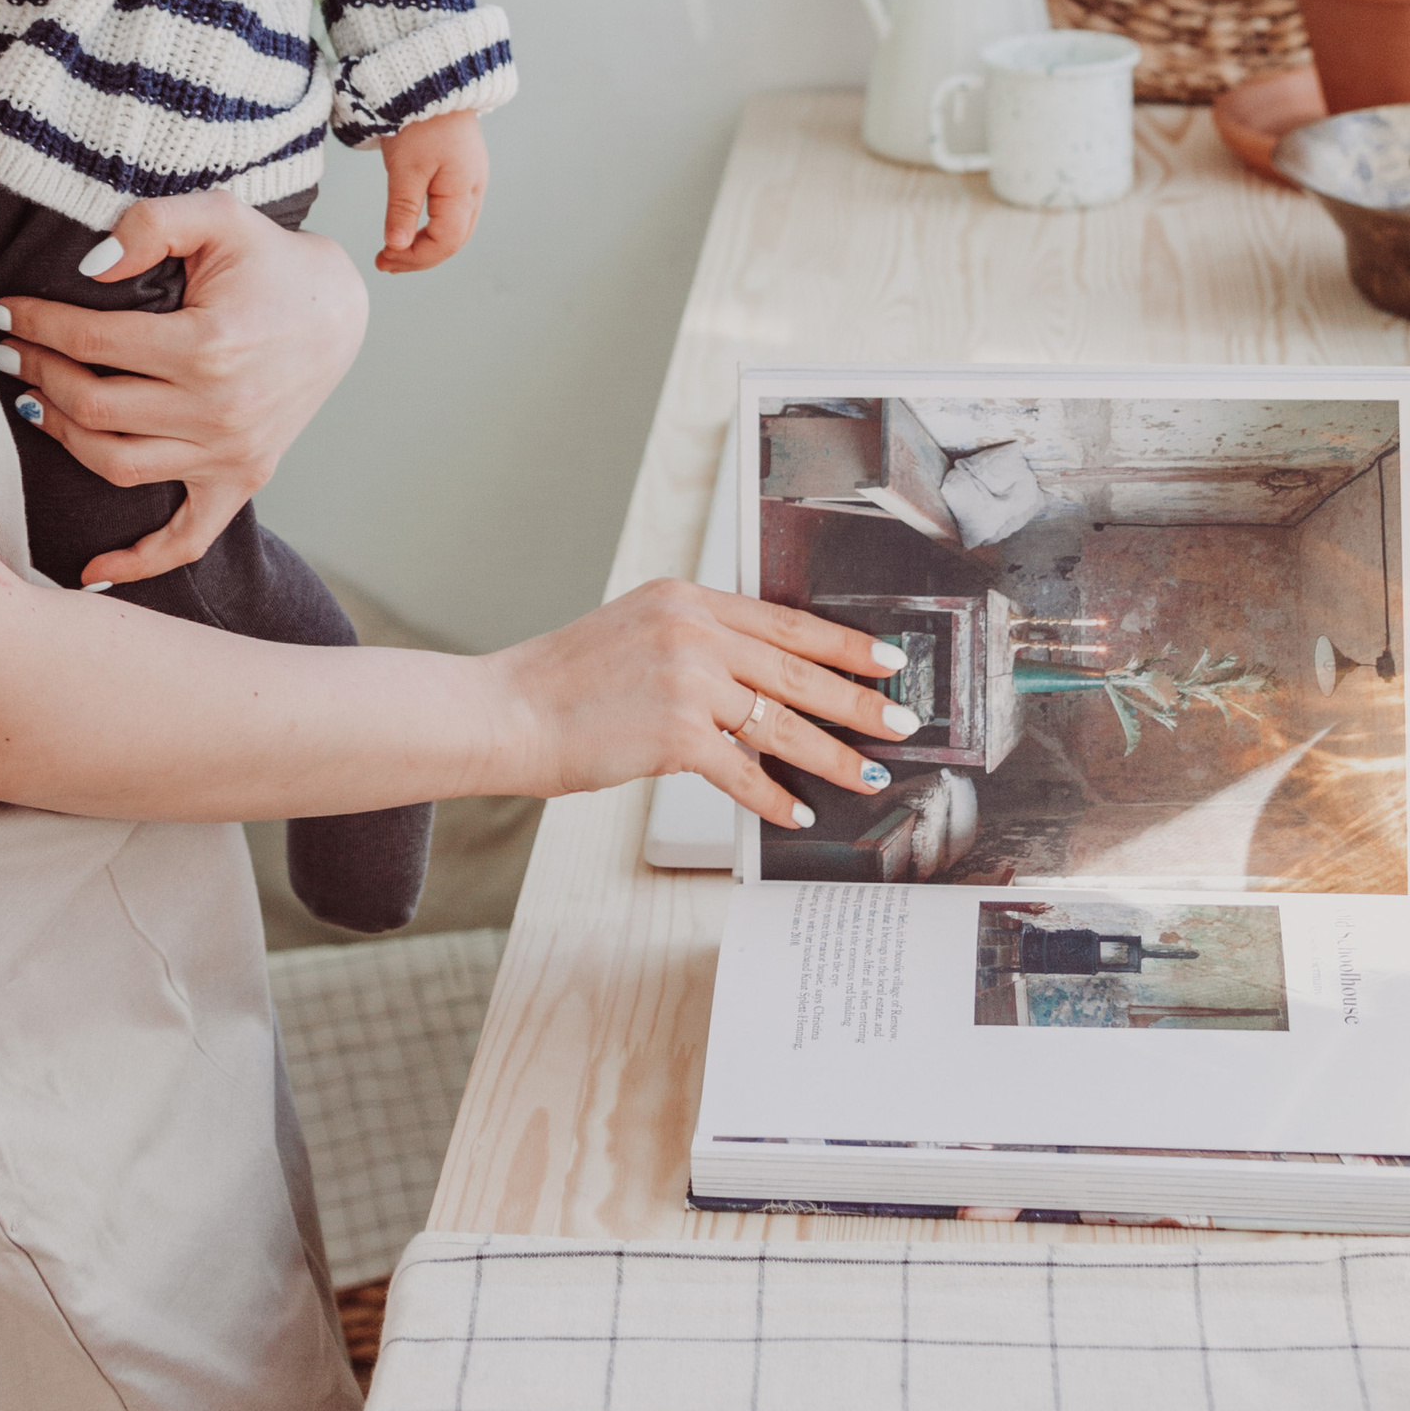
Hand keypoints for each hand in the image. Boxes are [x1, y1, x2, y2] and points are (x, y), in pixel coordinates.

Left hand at [0, 190, 366, 588]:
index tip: (2, 312)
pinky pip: (187, 536)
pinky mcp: (244, 478)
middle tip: (9, 351)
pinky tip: (90, 572)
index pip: (91, 342)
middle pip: (93, 406)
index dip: (36, 325)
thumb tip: (88, 267)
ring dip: (60, 434)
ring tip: (33, 400)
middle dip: (37, 374)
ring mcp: (232, 452)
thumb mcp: (219, 214)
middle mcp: (219, 409)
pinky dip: (139, 562)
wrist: (338, 308)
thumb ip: (151, 225)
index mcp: (208, 344)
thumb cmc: (271, 261)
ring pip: (116, 465)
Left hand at [376, 109, 487, 272]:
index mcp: (463, 191)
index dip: (415, 258)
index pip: (445, 243)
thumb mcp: (406, 167)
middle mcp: (474, 190)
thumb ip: (402, 209)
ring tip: (393, 251)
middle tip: (384, 263)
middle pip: (453, 241)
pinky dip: (431, 228)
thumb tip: (396, 246)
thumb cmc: (420, 121)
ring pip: (454, 229)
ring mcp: (471, 181)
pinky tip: (410, 229)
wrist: (432, 81)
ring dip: (424, 244)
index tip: (384, 259)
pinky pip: (452, 213)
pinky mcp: (462, 172)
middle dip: (419, 257)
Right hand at [497, 580, 918, 825]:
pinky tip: (797, 813)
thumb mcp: (636, 630)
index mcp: (687, 598)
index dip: (842, 644)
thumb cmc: (564, 682)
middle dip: (859, 701)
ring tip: (868, 775)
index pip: (785, 621)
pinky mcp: (675, 734)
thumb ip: (696, 643)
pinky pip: (744, 772)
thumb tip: (761, 683)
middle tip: (902, 721)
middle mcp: (692, 630)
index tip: (885, 659)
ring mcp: (687, 681)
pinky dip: (774, 798)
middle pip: (799, 671)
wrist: (507, 712)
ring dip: (833, 755)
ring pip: (783, 723)